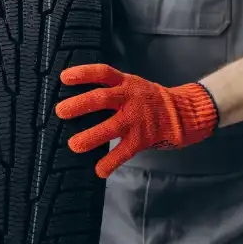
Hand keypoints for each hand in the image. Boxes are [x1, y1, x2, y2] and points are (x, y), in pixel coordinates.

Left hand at [55, 64, 218, 177]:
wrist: (181, 112)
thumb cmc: (149, 99)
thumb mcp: (132, 86)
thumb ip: (111, 89)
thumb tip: (77, 101)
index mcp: (126, 83)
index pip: (103, 73)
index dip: (84, 73)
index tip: (64, 78)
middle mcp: (130, 98)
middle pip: (103, 98)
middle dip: (81, 104)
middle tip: (60, 111)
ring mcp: (137, 119)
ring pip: (113, 126)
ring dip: (92, 136)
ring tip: (74, 145)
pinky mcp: (143, 138)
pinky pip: (125, 151)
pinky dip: (111, 162)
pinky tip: (99, 170)